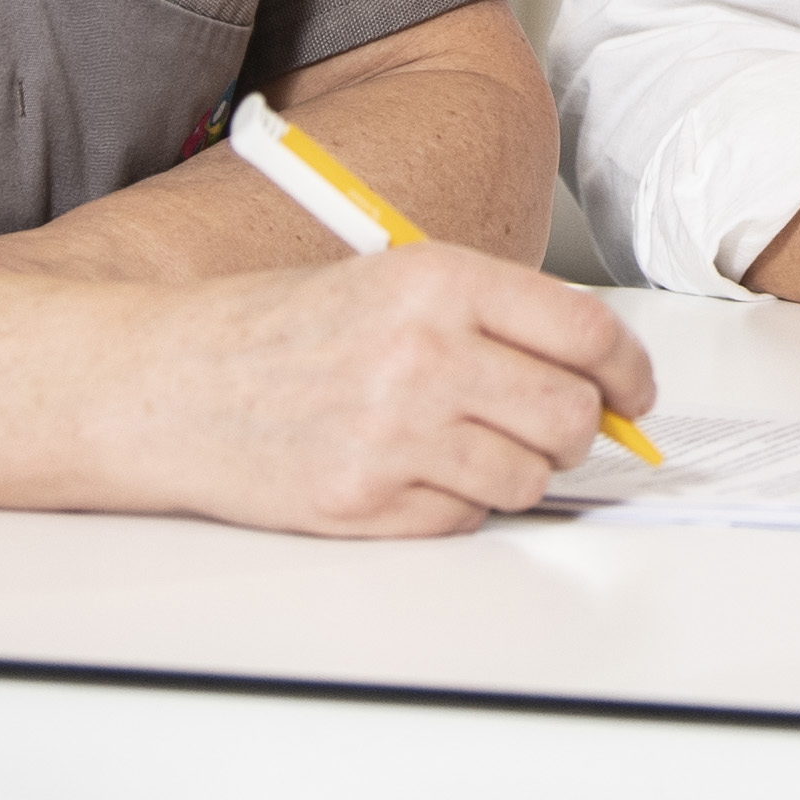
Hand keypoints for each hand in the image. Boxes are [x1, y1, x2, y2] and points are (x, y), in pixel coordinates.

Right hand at [117, 240, 662, 537]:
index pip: (585, 332)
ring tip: (462, 444)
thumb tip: (591, 376)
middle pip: (569, 415)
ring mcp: (393, 434)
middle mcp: (423, 354)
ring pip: (527, 476)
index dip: (627, 371)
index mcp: (437, 280)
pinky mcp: (364, 502)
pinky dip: (455, 505)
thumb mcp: (389, 282)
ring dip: (516, 471)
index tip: (632, 393)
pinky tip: (410, 472)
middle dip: (577, 430)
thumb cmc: (275, 329)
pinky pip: (463, 518)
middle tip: (553, 427)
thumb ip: (490, 319)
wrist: (166, 382)